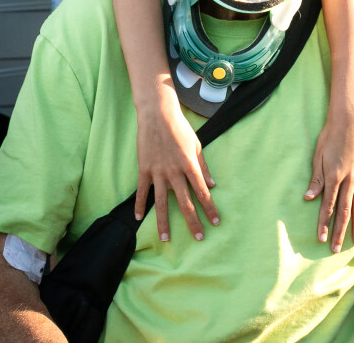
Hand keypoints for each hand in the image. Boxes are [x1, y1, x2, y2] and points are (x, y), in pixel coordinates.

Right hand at [135, 86, 219, 241]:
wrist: (157, 114)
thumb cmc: (180, 127)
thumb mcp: (196, 144)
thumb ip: (203, 166)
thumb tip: (212, 185)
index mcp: (190, 165)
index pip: (203, 192)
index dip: (210, 208)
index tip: (216, 222)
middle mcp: (175, 172)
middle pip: (185, 202)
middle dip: (193, 222)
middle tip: (199, 238)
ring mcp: (158, 172)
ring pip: (161, 202)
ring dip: (164, 222)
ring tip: (166, 238)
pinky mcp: (144, 169)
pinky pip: (141, 191)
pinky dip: (139, 205)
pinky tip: (138, 218)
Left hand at [303, 112, 353, 251]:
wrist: (350, 120)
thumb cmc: (330, 136)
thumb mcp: (318, 155)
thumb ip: (316, 178)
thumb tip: (308, 198)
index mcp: (333, 175)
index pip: (328, 205)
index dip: (324, 223)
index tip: (321, 238)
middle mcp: (349, 179)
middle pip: (345, 210)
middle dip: (340, 231)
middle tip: (336, 249)